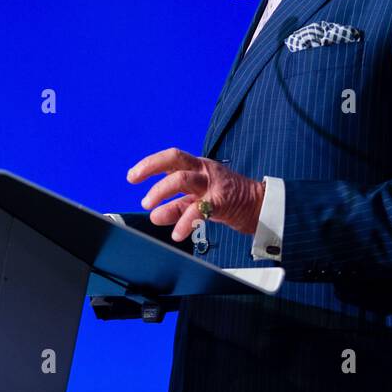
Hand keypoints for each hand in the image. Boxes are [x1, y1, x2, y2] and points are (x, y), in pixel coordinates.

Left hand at [127, 147, 265, 240]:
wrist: (259, 207)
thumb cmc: (227, 201)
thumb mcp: (198, 201)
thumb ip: (176, 206)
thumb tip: (154, 214)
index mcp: (197, 166)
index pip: (170, 158)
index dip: (150, 164)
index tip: (132, 176)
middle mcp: (204, 170)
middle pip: (175, 159)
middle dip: (151, 168)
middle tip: (136, 184)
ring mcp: (213, 183)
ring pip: (183, 179)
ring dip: (162, 192)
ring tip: (151, 210)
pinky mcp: (222, 200)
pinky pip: (199, 209)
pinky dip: (185, 222)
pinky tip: (177, 234)